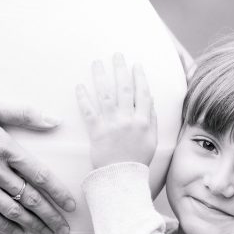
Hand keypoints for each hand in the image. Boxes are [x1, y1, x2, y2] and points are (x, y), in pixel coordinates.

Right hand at [0, 93, 75, 233]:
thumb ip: (23, 113)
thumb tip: (54, 120)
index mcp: (4, 146)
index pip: (40, 175)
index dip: (58, 193)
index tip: (72, 206)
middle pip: (30, 198)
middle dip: (51, 216)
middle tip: (65, 230)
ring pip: (12, 211)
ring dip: (33, 225)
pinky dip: (5, 227)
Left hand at [76, 54, 156, 168]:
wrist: (122, 178)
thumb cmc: (137, 160)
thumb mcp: (152, 140)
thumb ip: (153, 119)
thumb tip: (151, 100)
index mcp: (144, 121)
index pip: (143, 93)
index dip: (139, 77)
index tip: (136, 65)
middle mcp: (129, 120)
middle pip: (124, 89)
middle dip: (120, 69)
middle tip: (116, 55)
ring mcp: (112, 125)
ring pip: (106, 95)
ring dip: (101, 77)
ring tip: (97, 63)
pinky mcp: (97, 132)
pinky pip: (89, 111)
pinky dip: (84, 98)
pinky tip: (80, 86)